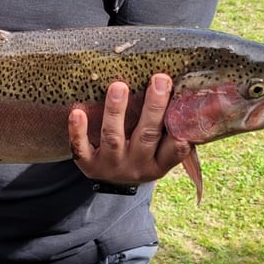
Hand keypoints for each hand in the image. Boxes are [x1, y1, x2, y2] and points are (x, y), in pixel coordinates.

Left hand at [68, 74, 191, 184]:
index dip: (181, 131)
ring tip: (118, 87)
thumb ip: (170, 129)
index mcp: (159, 163)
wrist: (113, 184)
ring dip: (115, 111)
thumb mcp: (160, 151)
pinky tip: (77, 113)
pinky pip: (81, 148)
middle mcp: (137, 166)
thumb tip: (185, 89)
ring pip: (113, 138)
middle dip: (154, 107)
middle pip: (147, 136)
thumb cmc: (142, 155)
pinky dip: (78, 131)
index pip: (175, 149)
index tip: (185, 106)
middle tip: (159, 80)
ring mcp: (111, 165)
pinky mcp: (88, 164)